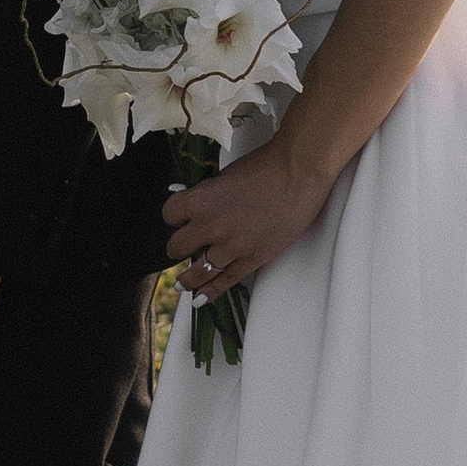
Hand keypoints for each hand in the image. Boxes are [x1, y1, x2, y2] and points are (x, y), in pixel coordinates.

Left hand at [162, 137, 328, 300]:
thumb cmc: (265, 168)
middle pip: (177, 247)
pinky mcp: (253, 258)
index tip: (178, 221)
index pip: (169, 215)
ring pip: (198, 271)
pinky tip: (200, 297)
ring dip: (188, 278)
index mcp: (200, 201)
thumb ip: (204, 193)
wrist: (297, 173)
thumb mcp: (224, 175)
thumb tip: (188, 200)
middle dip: (179, 247)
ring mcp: (232, 246)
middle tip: (181, 249)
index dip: (175, 217)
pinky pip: (225, 281)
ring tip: (183, 283)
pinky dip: (210, 292)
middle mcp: (211, 226)